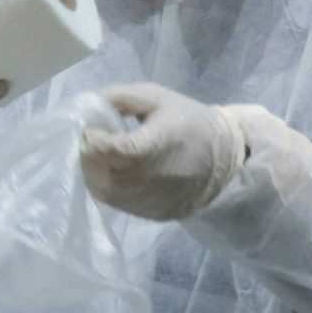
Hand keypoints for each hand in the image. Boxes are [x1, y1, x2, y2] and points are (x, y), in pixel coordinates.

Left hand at [78, 83, 245, 220]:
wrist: (225, 159)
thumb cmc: (189, 121)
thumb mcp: (155, 97)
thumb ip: (118, 97)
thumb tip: (86, 107)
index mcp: (153, 147)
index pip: (110, 150)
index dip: (92, 139)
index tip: (91, 128)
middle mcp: (150, 181)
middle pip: (100, 172)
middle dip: (88, 154)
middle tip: (92, 140)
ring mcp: (150, 202)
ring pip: (102, 191)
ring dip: (93, 171)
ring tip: (101, 155)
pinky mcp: (151, 215)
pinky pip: (115, 203)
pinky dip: (106, 186)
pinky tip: (114, 171)